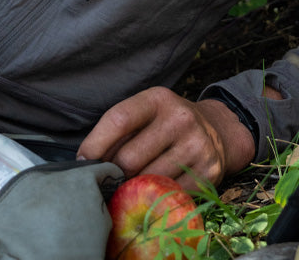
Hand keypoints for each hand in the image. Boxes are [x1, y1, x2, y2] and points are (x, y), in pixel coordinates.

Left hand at [76, 87, 255, 187]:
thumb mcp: (146, 113)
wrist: (215, 130)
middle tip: (110, 178)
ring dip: (132, 189)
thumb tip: (86, 163)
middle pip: (130, 158)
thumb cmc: (166, 123)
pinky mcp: (208, 173)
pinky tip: (152, 193)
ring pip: (147, 181)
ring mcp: (197, 146)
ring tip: (130, 186)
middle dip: (114, 172)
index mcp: (158, 99)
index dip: (95, 144)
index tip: (83, 161)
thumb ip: (119, 132)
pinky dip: (155, 199)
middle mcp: (180, 119)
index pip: (119, 119)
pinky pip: (168, 195)